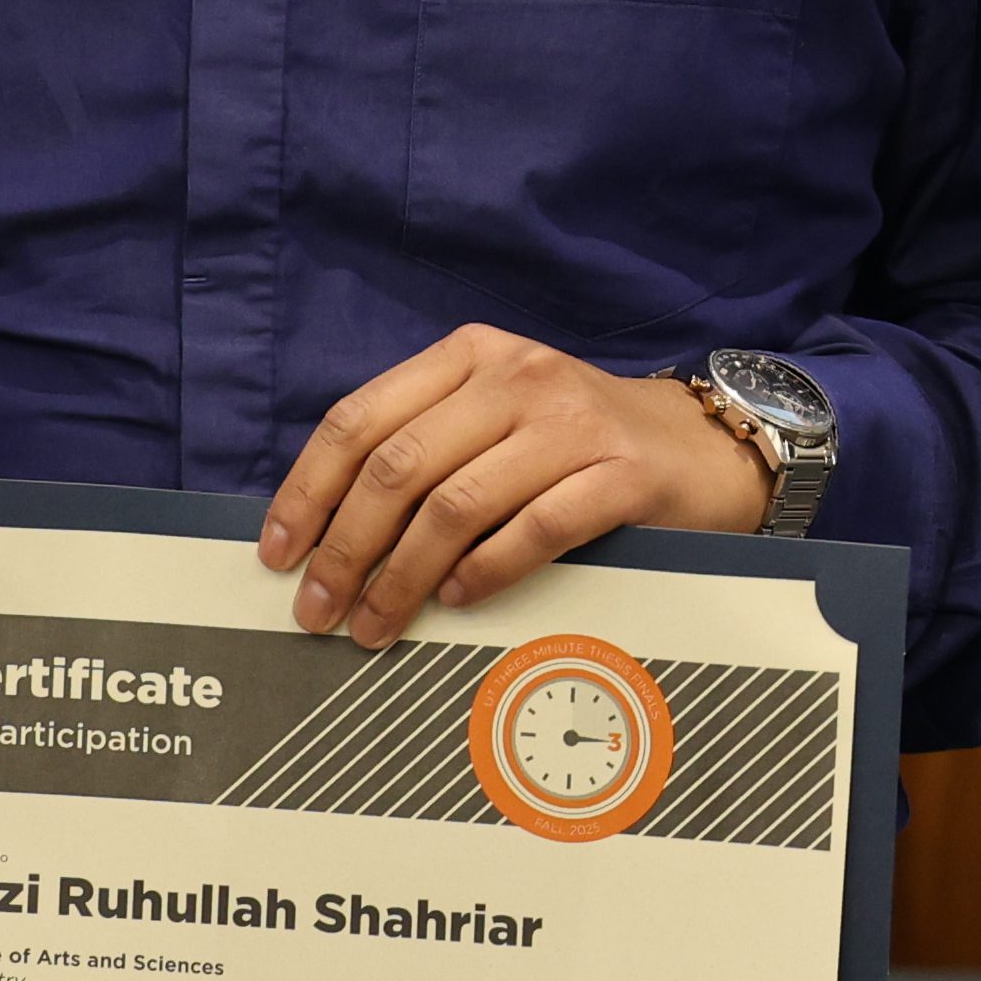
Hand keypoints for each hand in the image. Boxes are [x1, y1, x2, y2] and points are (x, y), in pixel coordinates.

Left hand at [256, 330, 767, 638]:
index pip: (360, 419)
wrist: (701, 446)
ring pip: (456, 504)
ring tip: (376, 624)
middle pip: (398, 467)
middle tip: (320, 610)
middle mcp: (516, 376)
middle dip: (345, 548)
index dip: (308, 490)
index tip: (279, 552)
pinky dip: (486, 570)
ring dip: (403, 577)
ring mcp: (572, 422)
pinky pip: (534, 528)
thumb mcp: (496, 416)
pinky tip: (459, 600)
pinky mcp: (621, 474)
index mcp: (469, 356)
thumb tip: (327, 529)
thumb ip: (424, 447)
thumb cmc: (578, 442)